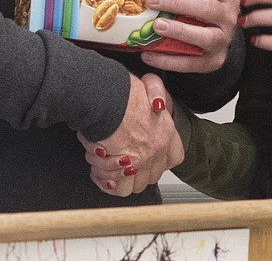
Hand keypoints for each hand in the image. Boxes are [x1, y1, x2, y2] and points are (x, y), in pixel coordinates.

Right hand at [79, 73, 181, 195]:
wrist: (104, 97)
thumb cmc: (121, 91)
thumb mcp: (147, 84)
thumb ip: (156, 91)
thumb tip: (158, 103)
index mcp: (165, 131)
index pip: (174, 158)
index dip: (162, 159)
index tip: (151, 156)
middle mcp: (155, 149)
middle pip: (151, 175)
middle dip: (136, 171)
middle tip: (120, 159)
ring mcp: (139, 161)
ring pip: (133, 184)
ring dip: (117, 176)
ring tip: (104, 162)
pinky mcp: (120, 168)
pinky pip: (116, 187)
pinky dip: (104, 181)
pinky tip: (97, 170)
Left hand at [140, 0, 239, 72]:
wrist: (216, 40)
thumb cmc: (203, 13)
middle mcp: (227, 17)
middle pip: (207, 7)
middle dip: (177, 3)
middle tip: (153, 0)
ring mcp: (222, 40)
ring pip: (205, 36)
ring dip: (179, 30)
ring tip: (157, 25)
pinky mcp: (212, 61)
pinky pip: (190, 62)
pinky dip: (168, 59)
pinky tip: (149, 54)